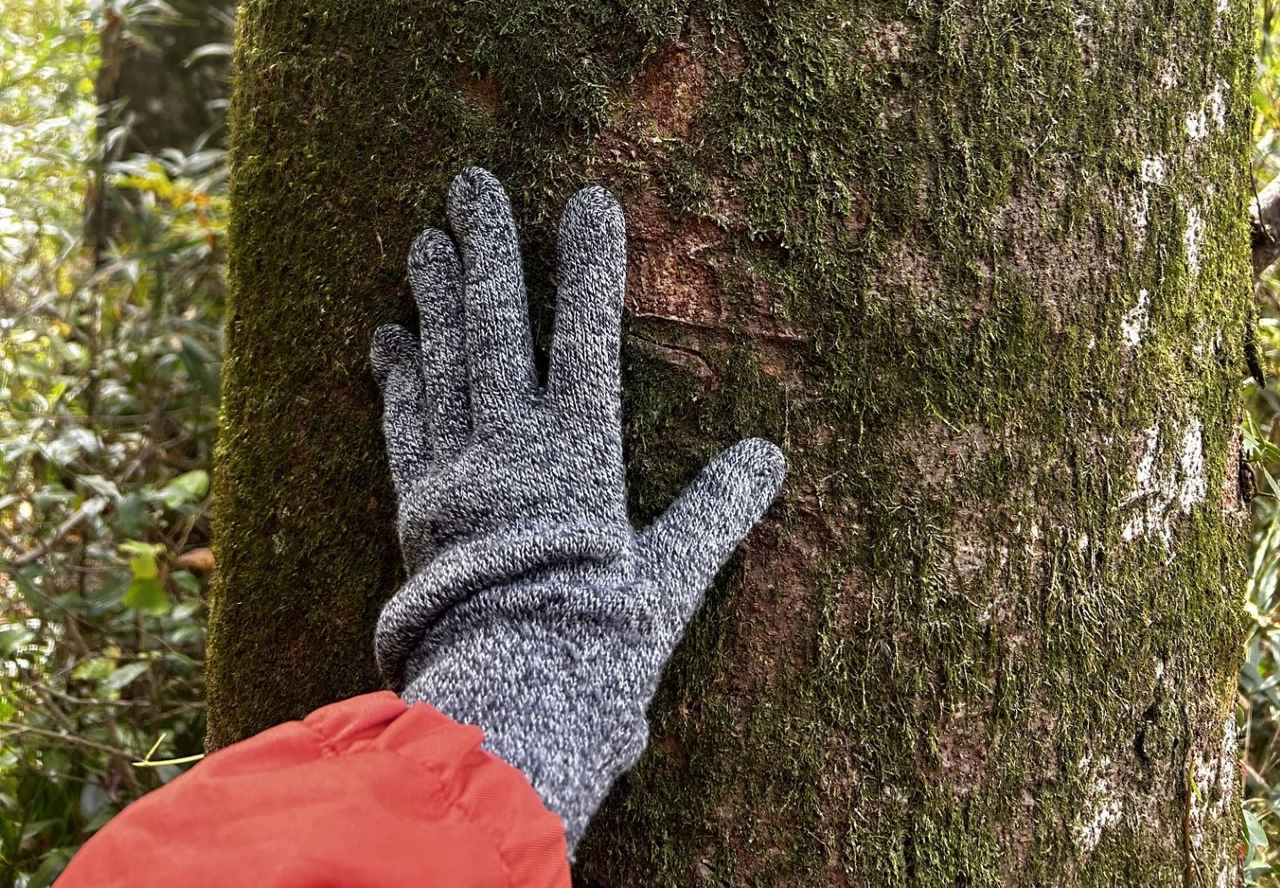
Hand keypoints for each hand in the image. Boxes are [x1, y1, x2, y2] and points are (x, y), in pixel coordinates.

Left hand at [370, 167, 784, 853]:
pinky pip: (404, 428)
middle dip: (490, 252)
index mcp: (576, 460)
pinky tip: (389, 336)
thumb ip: (716, 513)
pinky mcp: (417, 510)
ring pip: (442, 367)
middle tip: (471, 183)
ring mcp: (454, 478)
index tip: (589, 199)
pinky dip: (398, 379)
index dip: (591, 269)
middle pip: (497, 333)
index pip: (587, 342)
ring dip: (436, 299)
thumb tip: (769, 456)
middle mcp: (508, 453)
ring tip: (426, 239)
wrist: (503, 708)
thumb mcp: (670, 583)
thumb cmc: (596, 651)